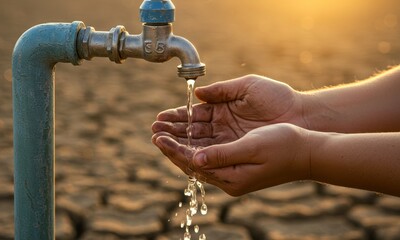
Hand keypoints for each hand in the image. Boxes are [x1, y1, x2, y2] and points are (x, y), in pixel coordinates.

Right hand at [152, 75, 306, 147]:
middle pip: (192, 133)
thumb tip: (198, 93)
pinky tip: (180, 152)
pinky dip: (196, 154)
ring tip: (160, 141)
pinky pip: (212, 156)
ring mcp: (230, 143)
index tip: (160, 119)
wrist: (302, 117)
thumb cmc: (277, 98)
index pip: (195, 117)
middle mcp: (223, 129)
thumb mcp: (248, 87)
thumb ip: (222, 91)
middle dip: (172, 133)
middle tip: (155, 132)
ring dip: (179, 144)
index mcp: (224, 111)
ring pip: (199, 146)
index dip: (177, 118)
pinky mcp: (237, 155)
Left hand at [153, 123, 310, 195]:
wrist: (308, 152)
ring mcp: (233, 173)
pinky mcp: (237, 164)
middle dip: (172, 146)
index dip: (173, 149)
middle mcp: (229, 179)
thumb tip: (195, 158)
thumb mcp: (251, 148)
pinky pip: (209, 155)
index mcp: (231, 178)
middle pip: (192, 163)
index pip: (193, 163)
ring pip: (199, 158)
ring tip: (164, 132)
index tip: (156, 136)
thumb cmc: (283, 147)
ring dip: (181, 144)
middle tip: (154, 132)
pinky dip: (195, 144)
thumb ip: (222, 154)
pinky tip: (187, 135)